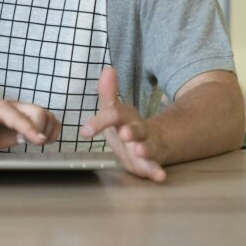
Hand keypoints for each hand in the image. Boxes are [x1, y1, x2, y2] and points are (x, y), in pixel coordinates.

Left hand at [0, 100, 59, 150]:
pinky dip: (52, 131)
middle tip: (25, 142)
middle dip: (39, 130)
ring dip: (48, 130)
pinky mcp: (29, 121)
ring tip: (35, 142)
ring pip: (47, 115)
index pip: (18, 116)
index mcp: (0, 109)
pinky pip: (50, 121)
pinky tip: (42, 140)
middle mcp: (15, 108)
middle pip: (38, 112)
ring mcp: (23, 113)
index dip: (30, 128)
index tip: (40, 141)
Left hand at [80, 67, 166, 181]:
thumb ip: (108, 93)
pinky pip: (155, 167)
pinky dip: (157, 171)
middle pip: (136, 129)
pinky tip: (161, 176)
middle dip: (131, 131)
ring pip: (148, 147)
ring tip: (140, 151)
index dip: (99, 122)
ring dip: (145, 149)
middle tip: (124, 134)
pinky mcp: (150, 163)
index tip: (85, 131)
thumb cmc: (125, 126)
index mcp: (125, 117)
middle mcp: (138, 131)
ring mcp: (147, 146)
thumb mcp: (114, 111)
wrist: (150, 142)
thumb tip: (107, 69)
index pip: (113, 115)